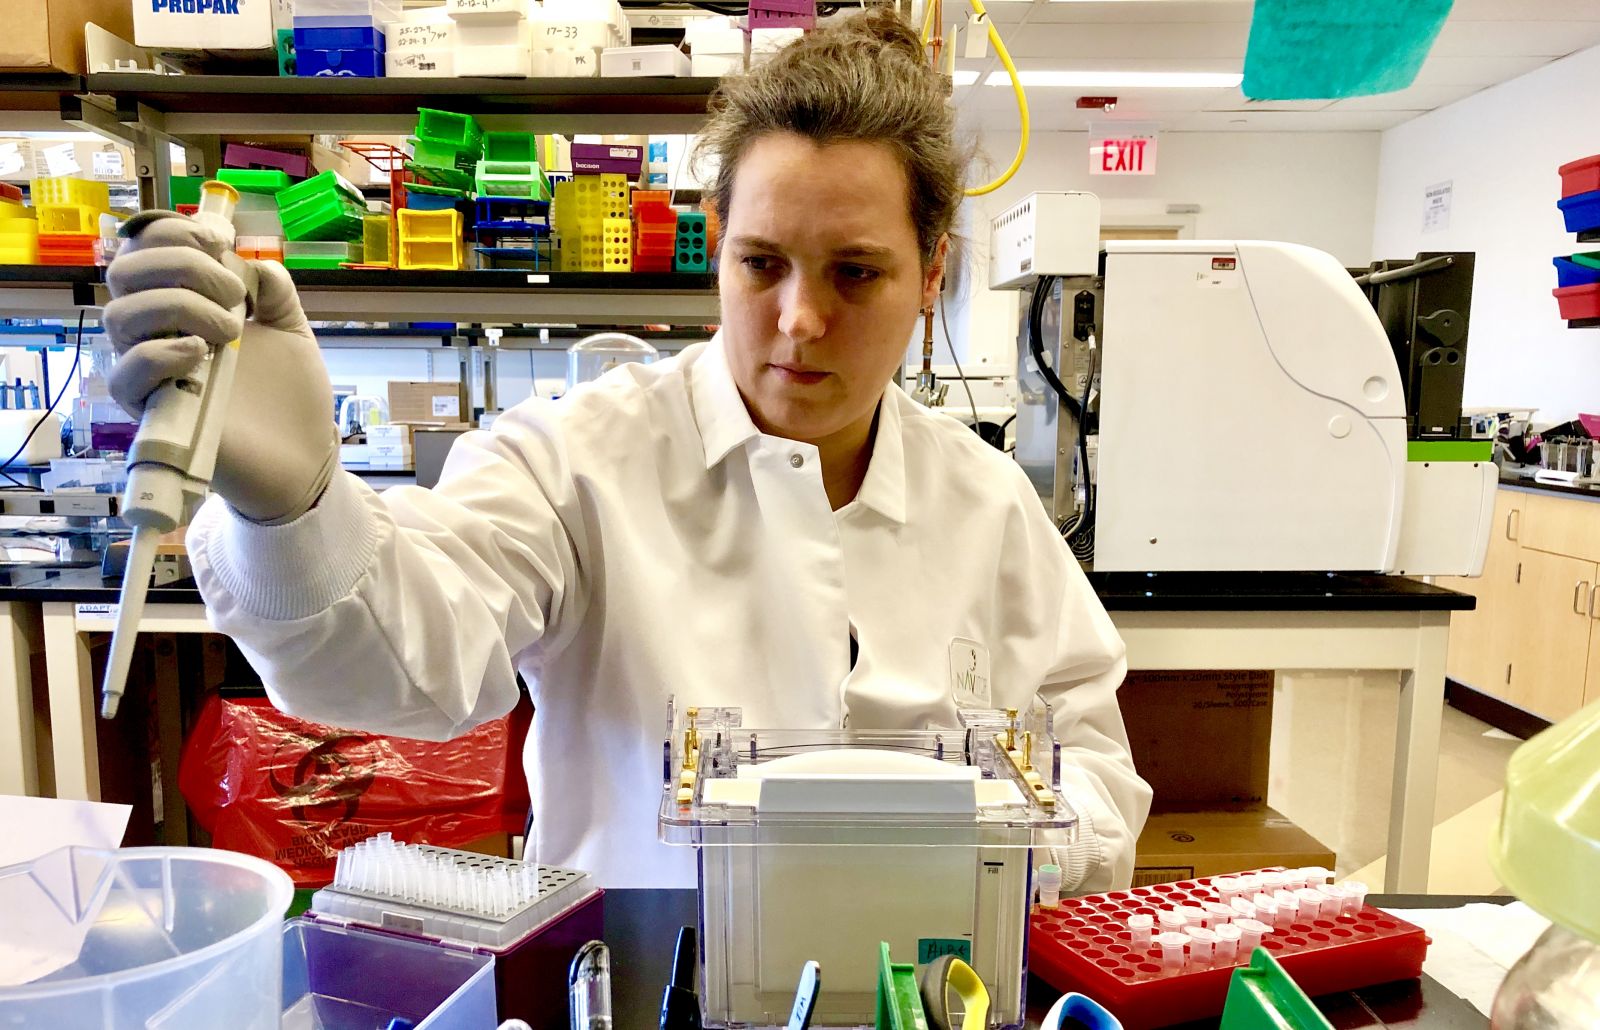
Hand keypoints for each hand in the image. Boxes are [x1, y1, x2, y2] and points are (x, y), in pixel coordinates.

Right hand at [104, 211, 338, 522]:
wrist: (305, 455)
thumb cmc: (290, 394)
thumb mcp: (291, 329)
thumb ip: (275, 290)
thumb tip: (251, 261)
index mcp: (184, 304)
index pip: (146, 251)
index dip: (172, 234)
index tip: (217, 244)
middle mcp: (158, 332)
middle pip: (125, 273)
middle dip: (179, 265)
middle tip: (232, 293)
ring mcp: (152, 372)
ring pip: (119, 316)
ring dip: (178, 306)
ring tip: (230, 331)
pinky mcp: (153, 413)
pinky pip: (124, 374)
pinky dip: (159, 353)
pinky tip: (199, 353)